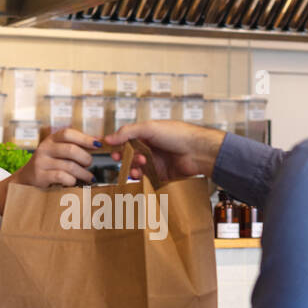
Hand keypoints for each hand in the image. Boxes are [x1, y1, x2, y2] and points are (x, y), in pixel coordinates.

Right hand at [0, 127, 99, 213]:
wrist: (26, 178)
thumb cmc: (49, 164)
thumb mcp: (58, 151)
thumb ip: (75, 146)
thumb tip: (99, 141)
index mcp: (51, 139)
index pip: (68, 134)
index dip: (84, 138)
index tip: (98, 144)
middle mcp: (45, 148)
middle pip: (71, 150)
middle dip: (85, 158)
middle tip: (90, 164)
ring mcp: (41, 162)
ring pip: (69, 166)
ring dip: (83, 173)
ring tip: (89, 177)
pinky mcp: (40, 176)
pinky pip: (61, 177)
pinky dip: (72, 180)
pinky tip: (74, 182)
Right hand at [104, 121, 224, 182]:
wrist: (198, 151)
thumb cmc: (178, 135)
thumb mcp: (149, 128)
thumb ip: (127, 132)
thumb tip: (109, 138)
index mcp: (148, 135)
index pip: (127, 140)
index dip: (118, 146)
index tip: (112, 150)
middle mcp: (151, 148)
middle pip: (130, 155)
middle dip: (125, 157)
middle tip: (123, 159)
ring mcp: (156, 162)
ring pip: (137, 168)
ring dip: (133, 167)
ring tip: (139, 164)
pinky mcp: (161, 175)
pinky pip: (146, 179)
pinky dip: (140, 178)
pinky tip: (140, 175)